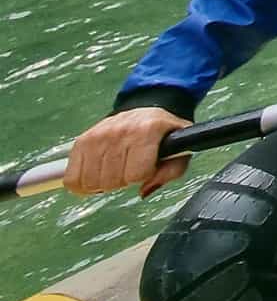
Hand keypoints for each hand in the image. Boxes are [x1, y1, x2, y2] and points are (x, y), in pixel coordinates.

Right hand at [64, 107, 190, 198]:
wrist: (146, 109)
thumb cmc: (163, 135)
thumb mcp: (180, 150)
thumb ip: (171, 172)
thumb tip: (144, 191)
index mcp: (148, 130)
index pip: (137, 174)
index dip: (143, 176)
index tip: (146, 167)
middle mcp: (121, 130)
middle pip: (112, 181)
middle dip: (123, 181)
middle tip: (129, 169)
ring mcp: (98, 135)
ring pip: (91, 182)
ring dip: (103, 183)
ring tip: (114, 169)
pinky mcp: (81, 141)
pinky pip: (72, 178)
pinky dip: (83, 183)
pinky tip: (97, 173)